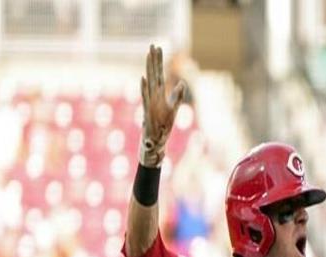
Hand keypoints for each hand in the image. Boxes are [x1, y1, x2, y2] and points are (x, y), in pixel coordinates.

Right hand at [140, 44, 187, 167]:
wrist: (156, 141)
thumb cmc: (163, 125)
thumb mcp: (173, 108)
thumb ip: (177, 96)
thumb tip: (182, 83)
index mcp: (159, 94)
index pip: (159, 74)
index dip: (159, 61)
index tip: (158, 47)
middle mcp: (153, 96)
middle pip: (153, 74)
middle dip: (154, 60)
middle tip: (153, 45)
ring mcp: (150, 103)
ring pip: (149, 83)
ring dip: (149, 69)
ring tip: (148, 56)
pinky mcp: (148, 112)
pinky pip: (146, 99)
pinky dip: (144, 89)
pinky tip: (143, 78)